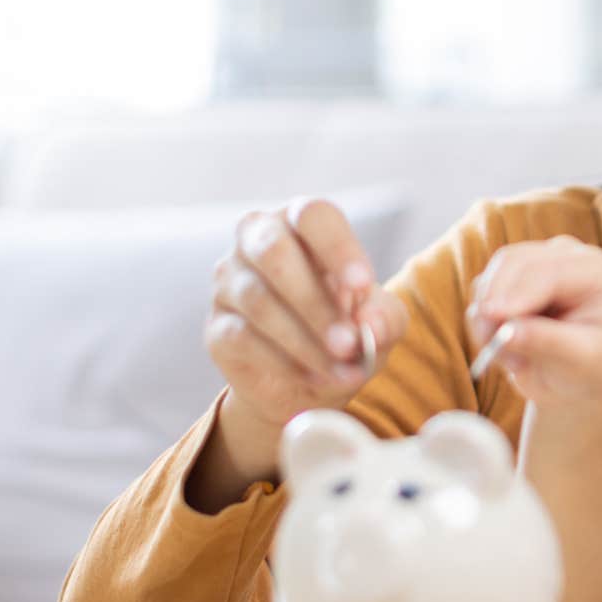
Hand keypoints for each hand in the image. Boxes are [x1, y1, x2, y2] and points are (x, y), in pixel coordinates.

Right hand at [206, 197, 408, 431]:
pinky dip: (283, 361)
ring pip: (259, 301)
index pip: (312, 215)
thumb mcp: (381, 323)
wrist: (310, 385)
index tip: (362, 286)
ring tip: (341, 367)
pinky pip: (242, 337)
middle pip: (274, 252)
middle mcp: (257, 241)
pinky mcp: (217, 327)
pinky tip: (313, 377)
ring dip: (305, 340)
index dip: (338, 247)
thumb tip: (371, 322)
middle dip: (315, 301)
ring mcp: (230, 282)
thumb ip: (384, 317)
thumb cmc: (348, 331)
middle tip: (349, 342)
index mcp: (301, 223)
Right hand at [466, 237, 601, 450]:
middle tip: (495, 351)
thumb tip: (506, 333)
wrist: (577, 378)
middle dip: (497, 306)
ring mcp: (533, 262)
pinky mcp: (508, 279)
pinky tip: (507, 353)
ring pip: (490, 278)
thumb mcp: (579, 359)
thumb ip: (546, 342)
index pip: (547, 271)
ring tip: (513, 362)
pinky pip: (479, 294)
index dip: (517, 292)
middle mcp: (562, 256)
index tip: (492, 317)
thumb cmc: (589, 367)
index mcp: (592, 269)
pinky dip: (482, 325)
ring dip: (487, 321)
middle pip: (512, 263)